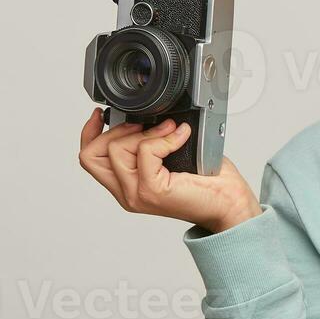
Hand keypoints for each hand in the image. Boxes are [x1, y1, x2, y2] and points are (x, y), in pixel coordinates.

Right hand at [78, 108, 261, 233]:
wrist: (229, 204)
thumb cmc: (208, 184)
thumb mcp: (171, 158)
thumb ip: (149, 144)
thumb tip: (146, 116)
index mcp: (127, 186)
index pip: (90, 159)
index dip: (89, 132)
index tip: (101, 114)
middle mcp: (127, 193)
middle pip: (92, 154)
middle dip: (116, 130)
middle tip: (144, 126)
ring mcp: (136, 194)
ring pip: (116, 150)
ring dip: (146, 132)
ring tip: (170, 131)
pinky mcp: (151, 191)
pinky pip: (145, 151)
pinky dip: (164, 138)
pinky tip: (181, 136)